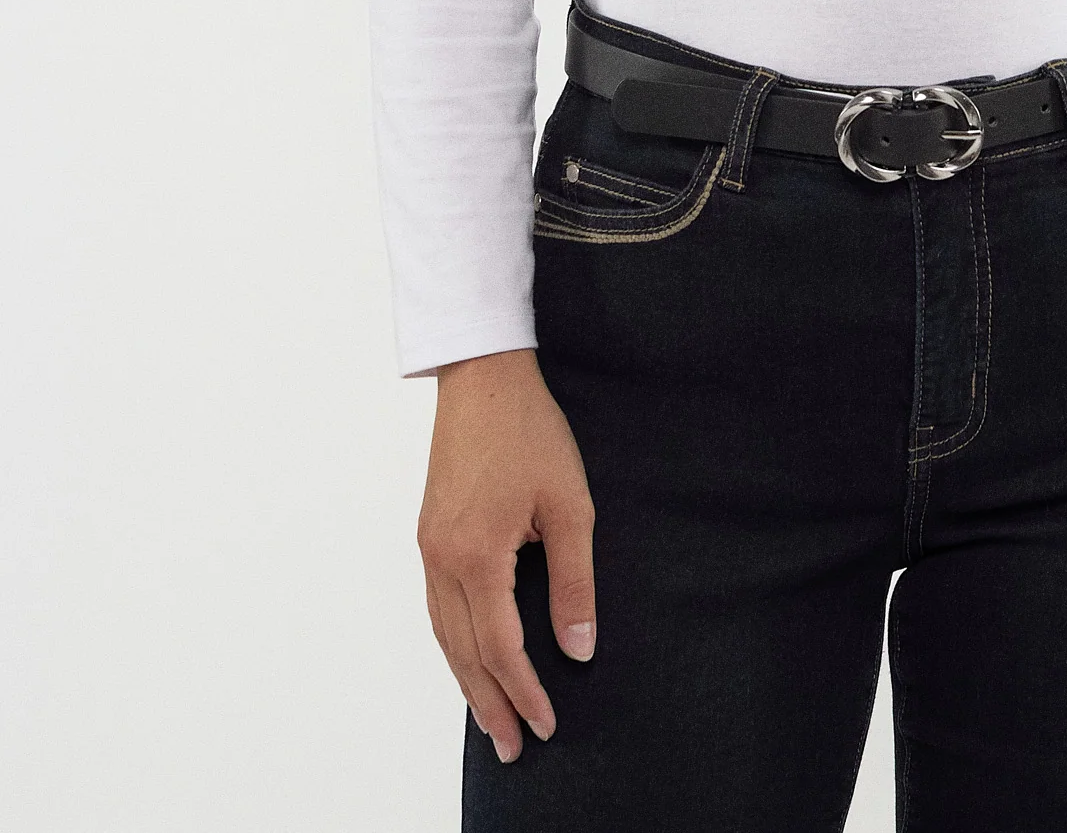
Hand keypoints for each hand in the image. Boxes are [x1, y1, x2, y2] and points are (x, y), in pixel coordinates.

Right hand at [417, 348, 597, 763]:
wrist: (483, 377)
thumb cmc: (531, 433)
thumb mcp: (569, 504)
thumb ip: (574, 581)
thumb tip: (578, 649)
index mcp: (476, 555)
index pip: (501, 647)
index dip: (525, 690)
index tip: (547, 724)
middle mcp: (442, 559)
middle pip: (463, 653)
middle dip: (490, 704)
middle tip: (515, 748)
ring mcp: (428, 547)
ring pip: (443, 634)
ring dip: (467, 680)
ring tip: (491, 718)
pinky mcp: (428, 533)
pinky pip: (437, 606)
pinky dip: (454, 642)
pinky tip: (470, 657)